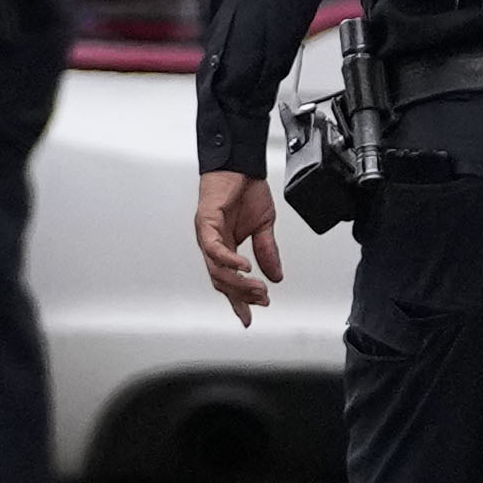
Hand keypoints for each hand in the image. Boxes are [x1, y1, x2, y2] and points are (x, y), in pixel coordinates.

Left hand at [195, 171, 283, 324]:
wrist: (241, 164)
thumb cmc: (245, 189)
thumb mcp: (264, 227)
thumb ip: (267, 252)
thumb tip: (276, 276)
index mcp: (224, 247)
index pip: (229, 281)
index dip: (238, 301)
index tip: (249, 317)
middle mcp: (212, 244)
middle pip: (221, 281)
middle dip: (242, 295)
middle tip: (261, 300)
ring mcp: (207, 235)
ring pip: (217, 269)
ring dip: (238, 282)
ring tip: (257, 287)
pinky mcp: (206, 222)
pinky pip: (215, 248)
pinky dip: (230, 260)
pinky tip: (244, 267)